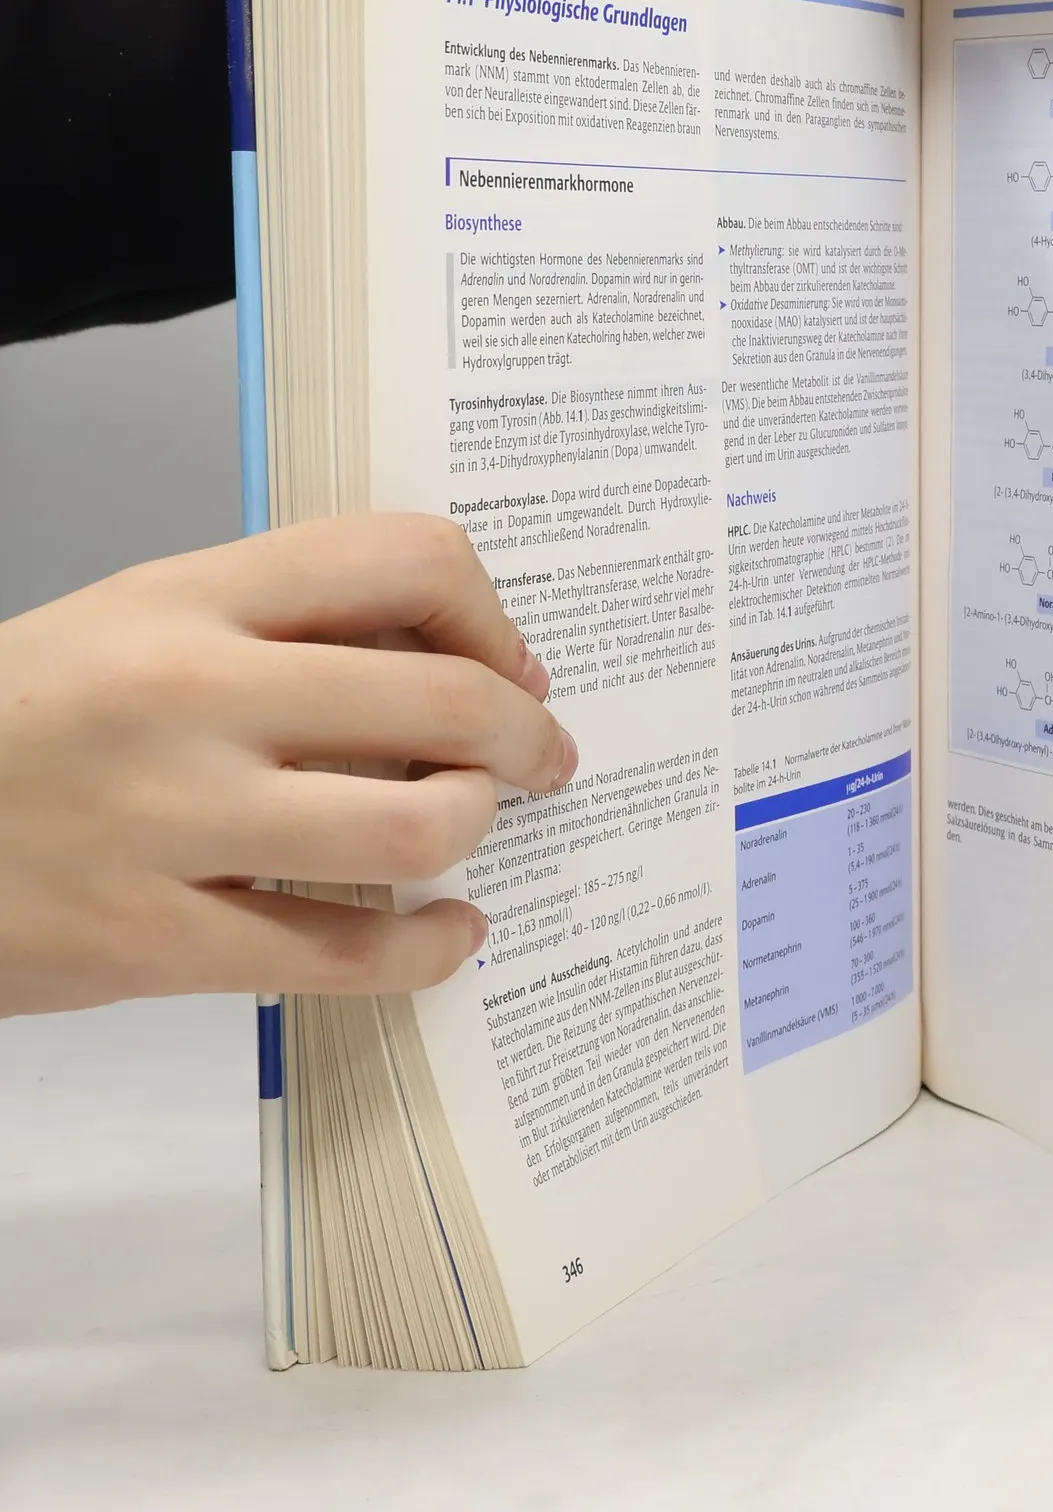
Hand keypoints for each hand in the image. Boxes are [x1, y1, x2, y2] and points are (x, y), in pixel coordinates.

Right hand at [0, 515, 573, 1016]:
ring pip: (415, 828)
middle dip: (525, 735)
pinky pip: (344, 954)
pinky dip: (429, 950)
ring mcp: (171, 824)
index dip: (490, 615)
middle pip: (442, 697)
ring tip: (468, 828)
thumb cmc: (24, 722)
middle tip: (543, 758)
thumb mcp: (139, 623)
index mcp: (189, 599)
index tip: (507, 665)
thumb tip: (461, 663)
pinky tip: (453, 934)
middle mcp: (189, 697)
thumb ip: (283, 626)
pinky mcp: (154, 943)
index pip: (404, 557)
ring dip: (474, 828)